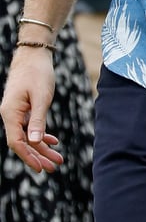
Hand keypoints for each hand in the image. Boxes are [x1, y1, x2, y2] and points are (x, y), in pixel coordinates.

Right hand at [0, 50, 62, 172]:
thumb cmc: (38, 72)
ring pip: (28, 135)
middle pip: (23, 142)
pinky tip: (52, 141)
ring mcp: (16, 112)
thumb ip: (38, 119)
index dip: (29, 157)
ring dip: (42, 147)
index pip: (17, 142)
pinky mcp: (23, 108)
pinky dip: (41, 134)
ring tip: (58, 159)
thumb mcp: (42, 96)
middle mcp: (10, 115)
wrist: (34, 54)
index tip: (41, 168)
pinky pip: (30, 126)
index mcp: (10, 113)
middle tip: (54, 167)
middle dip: (38, 156)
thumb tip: (35, 142)